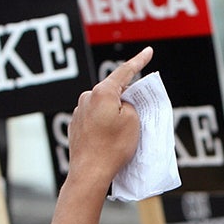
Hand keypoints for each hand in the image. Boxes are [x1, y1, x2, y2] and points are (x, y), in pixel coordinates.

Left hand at [66, 47, 153, 188]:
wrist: (89, 172)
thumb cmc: (113, 147)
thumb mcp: (133, 122)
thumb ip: (130, 106)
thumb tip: (121, 105)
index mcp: (102, 92)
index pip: (125, 71)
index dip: (139, 61)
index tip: (148, 52)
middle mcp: (87, 97)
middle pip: (113, 90)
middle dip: (127, 98)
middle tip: (139, 111)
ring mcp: (79, 111)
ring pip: (103, 106)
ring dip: (114, 113)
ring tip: (122, 134)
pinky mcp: (75, 125)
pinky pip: (95, 118)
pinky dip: (104, 124)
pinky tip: (109, 139)